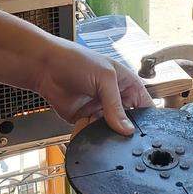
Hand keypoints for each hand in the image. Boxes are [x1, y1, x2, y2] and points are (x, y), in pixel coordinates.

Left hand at [34, 41, 152, 135]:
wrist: (45, 67)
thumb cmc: (75, 60)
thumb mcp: (104, 78)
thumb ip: (115, 105)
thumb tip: (127, 129)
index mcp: (127, 85)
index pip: (145, 107)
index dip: (147, 120)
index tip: (145, 133)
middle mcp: (115, 99)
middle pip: (128, 124)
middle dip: (124, 130)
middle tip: (119, 132)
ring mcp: (100, 111)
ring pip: (109, 132)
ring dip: (105, 133)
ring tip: (97, 123)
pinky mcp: (84, 120)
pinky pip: (91, 134)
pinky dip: (88, 134)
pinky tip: (84, 124)